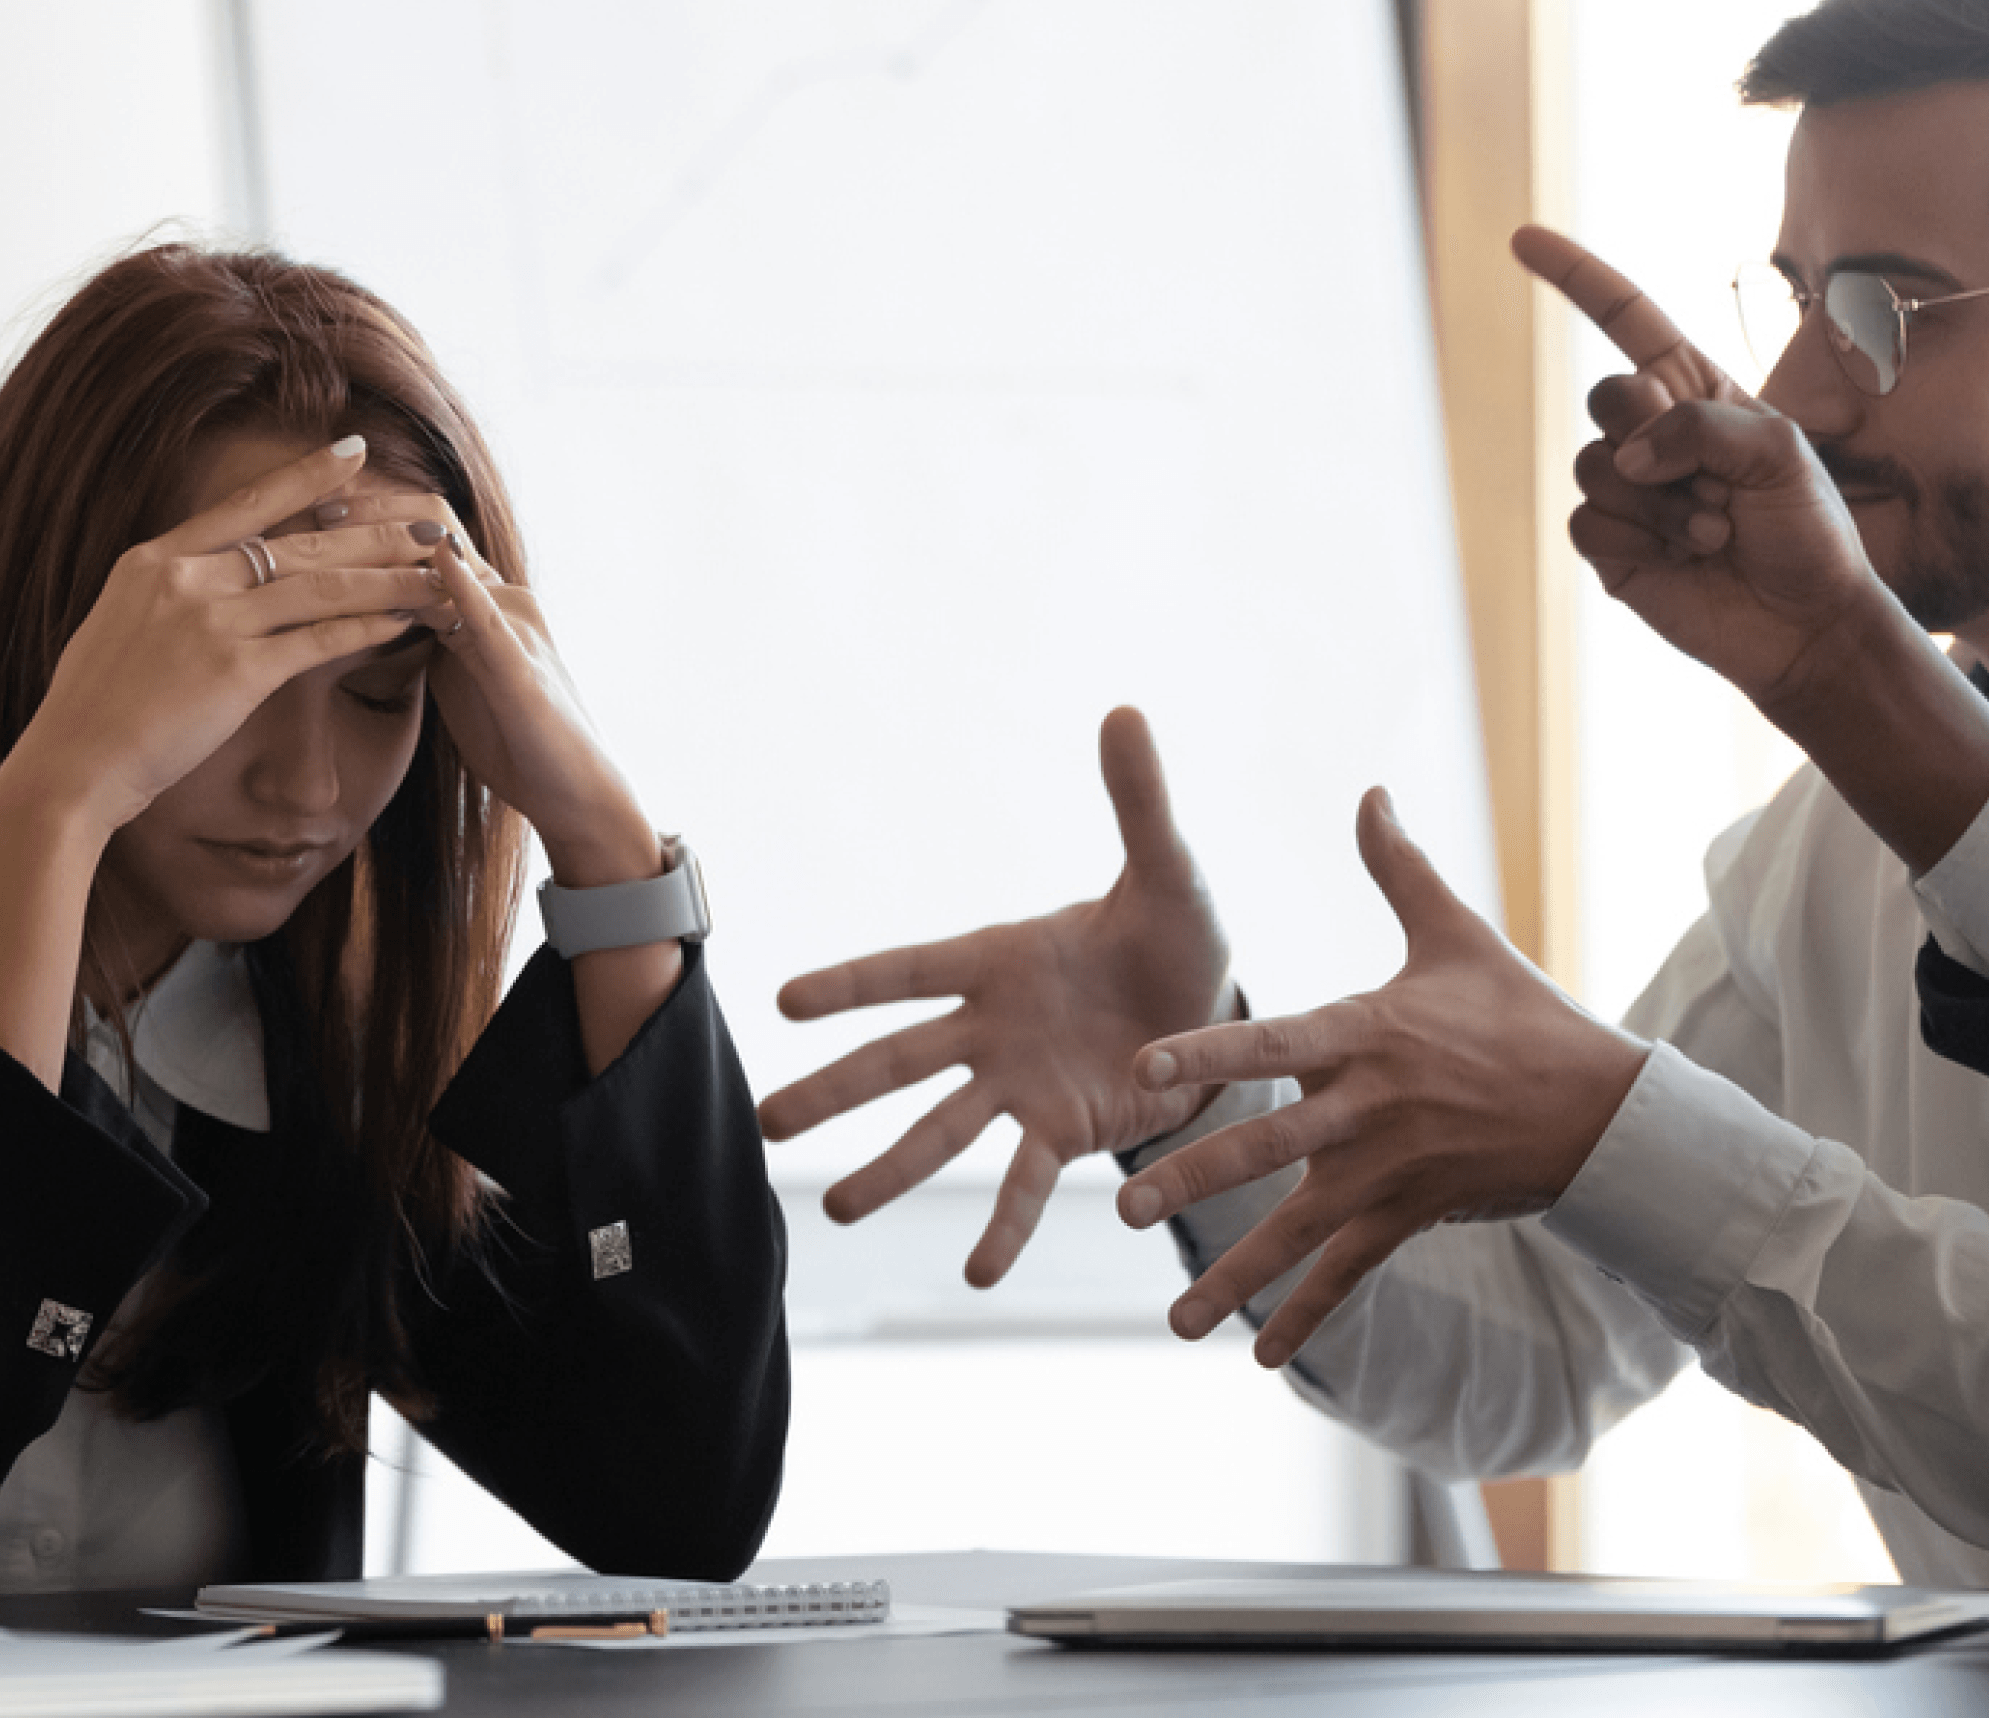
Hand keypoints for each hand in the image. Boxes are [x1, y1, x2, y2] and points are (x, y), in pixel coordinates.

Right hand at [0, 436, 444, 833]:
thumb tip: (188, 585)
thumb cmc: (88, 712)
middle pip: (300, 542)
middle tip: (430, 518)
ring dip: (388, 577)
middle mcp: (185, 578)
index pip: (245, 504)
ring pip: (322, 585)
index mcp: (153, 560)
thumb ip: (161, 599)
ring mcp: (211, 622)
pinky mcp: (235, 672)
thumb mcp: (116, 627)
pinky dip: (366, 628)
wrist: (70, 765)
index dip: (306, 476)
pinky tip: (404, 622)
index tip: (355, 453)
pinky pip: (317, 640)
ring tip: (438, 570)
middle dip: (375, 530)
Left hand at [316, 492, 653, 884]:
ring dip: (394, 538)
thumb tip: (380, 615)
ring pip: (454, 563)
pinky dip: (460, 588)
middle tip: (311, 504)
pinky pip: (487, 620)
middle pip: (434, 528)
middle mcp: (503, 598)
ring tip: (343, 522)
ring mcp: (515, 628)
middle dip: (370, 512)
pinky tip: (436, 565)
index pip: (425, 533)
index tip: (312, 506)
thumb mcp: (458, 672)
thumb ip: (430, 635)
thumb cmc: (514, 735)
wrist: (574, 790)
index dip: (370, 514)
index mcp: (484, 600)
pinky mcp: (521, 669)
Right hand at [756, 708, 1231, 1281]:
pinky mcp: (1065, 1132)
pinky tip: (979, 1275)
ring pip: (941, 1132)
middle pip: (899, 1063)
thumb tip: (1124, 712)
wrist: (1221, 1011)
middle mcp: (993, 1028)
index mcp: (1000, 959)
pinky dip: (1004, 1226)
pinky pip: (1024, 1183)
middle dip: (835, 1093)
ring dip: (890, 1170)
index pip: (910, 970)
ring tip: (838, 1211)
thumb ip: (1138, 802)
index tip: (783, 1002)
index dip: (851, 986)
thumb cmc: (1179, 931)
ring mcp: (1021, 1086)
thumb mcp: (1169, 871)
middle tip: (767, 1125)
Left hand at [1115, 787, 1646, 1366]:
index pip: (1273, 1043)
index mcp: (1366, 1034)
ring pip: (1300, 1228)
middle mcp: (1370, 1108)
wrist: (1608, 1108)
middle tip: (1126, 1206)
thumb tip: (1369, 790)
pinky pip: (1351, 1272)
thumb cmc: (1522, 1015)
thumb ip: (1398, 868)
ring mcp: (1392, 1170)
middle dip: (1196, 1179)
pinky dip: (1306, 1314)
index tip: (1145, 1067)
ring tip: (1175, 1320)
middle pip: (1270, 1147)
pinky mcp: (1415, 1215)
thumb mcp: (1458, 936)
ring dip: (1235, 1275)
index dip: (1209, 1052)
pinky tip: (1258, 1353)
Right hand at [1519, 225, 1896, 707]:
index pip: (1625, 319)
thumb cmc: (1807, 531)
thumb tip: (1627, 457)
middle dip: (1653, 432)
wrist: (1804, 624)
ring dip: (1660, 504)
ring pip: (1593, 466)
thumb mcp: (1781, 454)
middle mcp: (1653, 434)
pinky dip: (1637, 539)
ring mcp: (1626, 489)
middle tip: (1711, 480)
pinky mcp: (1608, 544)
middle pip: (1605, 396)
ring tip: (1712, 532)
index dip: (1575, 276)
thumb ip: (1700, 427)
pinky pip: (1585, 520)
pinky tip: (1683, 558)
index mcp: (1697, 392)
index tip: (1521, 237)